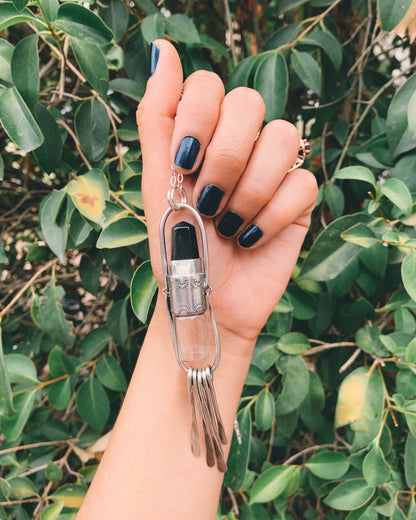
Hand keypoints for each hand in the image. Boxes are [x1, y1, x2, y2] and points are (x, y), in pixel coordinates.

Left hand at [137, 40, 317, 349]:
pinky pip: (302, 182)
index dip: (196, 119)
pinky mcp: (299, 197)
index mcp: (203, 132)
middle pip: (249, 103)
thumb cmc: (177, 244)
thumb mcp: (157, 181)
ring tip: (227, 224)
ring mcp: (273, 168)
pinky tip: (250, 238)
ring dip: (249, 190)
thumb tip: (161, 46)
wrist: (206, 299)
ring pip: (284, 137)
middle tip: (207, 200)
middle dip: (224, 158)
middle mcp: (241, 142)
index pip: (208, 84)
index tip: (183, 164)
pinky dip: (271, 216)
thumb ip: (158, 116)